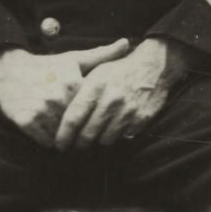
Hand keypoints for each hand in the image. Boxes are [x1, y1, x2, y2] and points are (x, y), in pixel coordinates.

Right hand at [0, 40, 131, 146]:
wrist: (9, 70)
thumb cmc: (47, 66)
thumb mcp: (74, 59)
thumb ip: (103, 54)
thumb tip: (127, 43)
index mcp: (74, 84)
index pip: (93, 112)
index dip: (94, 118)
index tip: (95, 120)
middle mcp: (58, 98)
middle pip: (79, 126)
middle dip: (81, 131)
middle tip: (81, 132)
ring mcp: (41, 111)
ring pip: (63, 137)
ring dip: (65, 138)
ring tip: (65, 131)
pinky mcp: (27, 122)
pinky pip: (46, 143)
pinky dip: (49, 140)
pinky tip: (48, 130)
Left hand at [51, 37, 180, 153]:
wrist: (153, 65)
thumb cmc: (117, 70)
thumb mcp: (95, 72)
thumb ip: (77, 93)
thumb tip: (57, 114)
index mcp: (95, 86)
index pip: (73, 118)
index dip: (63, 135)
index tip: (59, 144)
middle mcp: (111, 100)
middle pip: (87, 134)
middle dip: (78, 144)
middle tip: (75, 146)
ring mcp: (127, 111)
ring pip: (105, 140)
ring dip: (98, 140)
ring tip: (96, 135)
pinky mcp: (141, 119)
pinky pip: (123, 138)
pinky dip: (117, 136)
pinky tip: (115, 128)